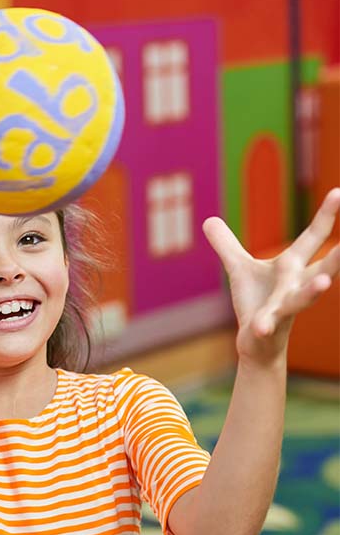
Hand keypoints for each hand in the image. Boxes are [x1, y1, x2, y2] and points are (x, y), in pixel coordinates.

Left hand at [203, 188, 339, 363]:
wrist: (258, 343)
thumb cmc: (256, 302)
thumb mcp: (239, 269)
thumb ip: (227, 245)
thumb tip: (209, 220)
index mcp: (292, 267)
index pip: (314, 237)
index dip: (326, 215)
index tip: (339, 192)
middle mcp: (296, 285)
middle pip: (324, 267)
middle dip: (339, 255)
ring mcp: (286, 307)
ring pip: (304, 298)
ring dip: (314, 291)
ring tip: (325, 283)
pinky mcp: (270, 327)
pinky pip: (269, 325)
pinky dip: (265, 325)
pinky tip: (262, 327)